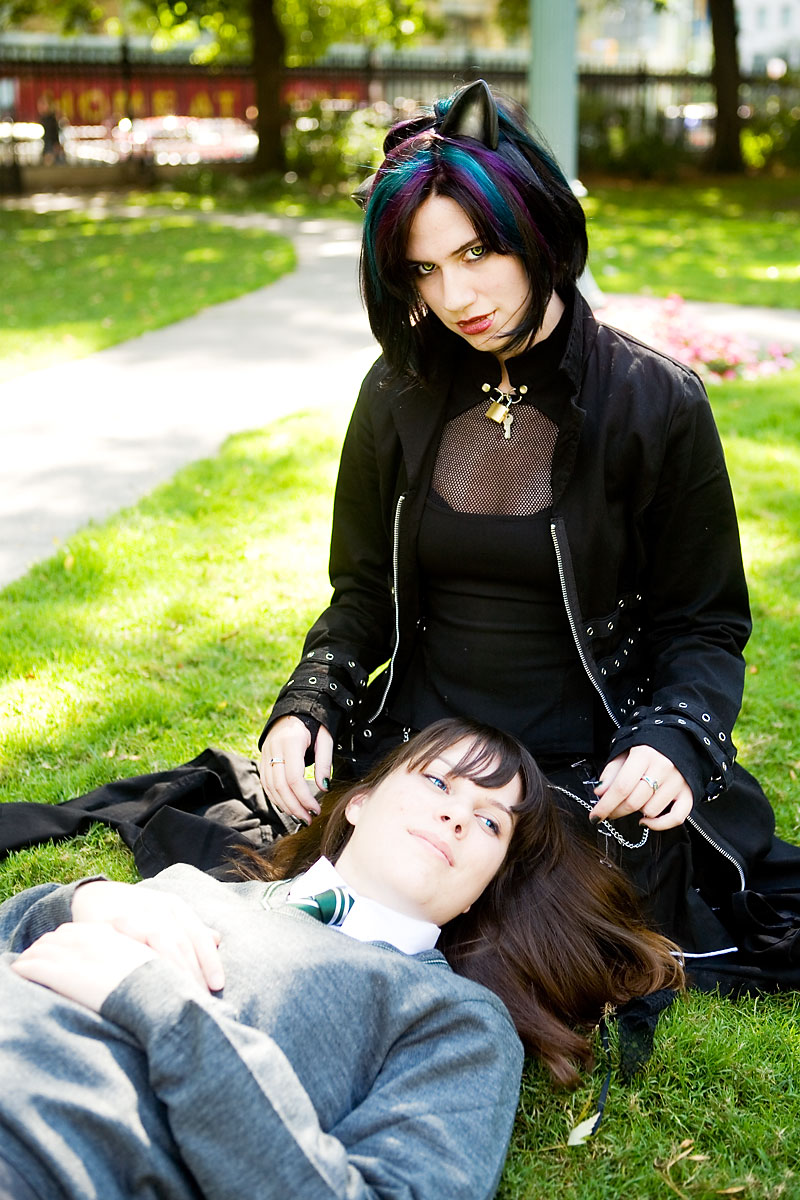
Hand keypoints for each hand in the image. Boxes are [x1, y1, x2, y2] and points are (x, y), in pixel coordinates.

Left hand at [11, 922, 157, 1011]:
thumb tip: (121, 963)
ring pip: (39, 951)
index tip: (54, 948)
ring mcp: (73, 956)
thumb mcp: (141, 958)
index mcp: (102, 935)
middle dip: (42, 947)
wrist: (152, 992)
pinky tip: (16, 971)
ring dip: (29, 957)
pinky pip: (33, 967)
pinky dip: (22, 968)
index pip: (71, 932)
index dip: (60, 941)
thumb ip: (125, 955)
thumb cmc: (151, 980)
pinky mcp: (62, 975)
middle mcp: (85, 941)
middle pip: (52, 939)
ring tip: (21, 964)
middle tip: (33, 956)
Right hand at [71, 881, 223, 991]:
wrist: (95, 896)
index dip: (210, 961)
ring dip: (173, 971)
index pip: (199, 937)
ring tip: (180, 997)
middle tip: (200, 1001)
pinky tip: (150, 982)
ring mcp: (138, 914)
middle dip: (194, 973)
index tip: (218, 986)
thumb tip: (217, 940)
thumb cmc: (137, 913)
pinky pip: (134, 946)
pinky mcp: (115, 923)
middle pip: (183, 943)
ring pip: (163, 943)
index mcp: (177, 908)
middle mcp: (160, 908)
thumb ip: (189, 931)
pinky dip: (145, 963)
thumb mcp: (166, 917)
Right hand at [259, 716, 332, 824]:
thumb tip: (323, 788)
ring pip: (270, 787)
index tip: (316, 809)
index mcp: (290, 742)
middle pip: (280, 786)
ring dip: (285, 805)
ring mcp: (265, 754)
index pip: (293, 778)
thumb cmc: (314, 724)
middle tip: (308, 818)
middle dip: (294, 806)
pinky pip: (266, 783)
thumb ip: (324, 763)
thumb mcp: (325, 739)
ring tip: (300, 815)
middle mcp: (273, 748)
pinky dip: (276, 797)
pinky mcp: (262, 759)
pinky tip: (287, 806)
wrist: (296, 709)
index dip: (304, 797)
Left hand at [591, 746, 692, 830]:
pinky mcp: (689, 792)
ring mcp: (678, 781)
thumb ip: (611, 772)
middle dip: (616, 811)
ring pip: (651, 810)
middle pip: (635, 802)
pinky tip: (646, 821)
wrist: (678, 738)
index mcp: (644, 755)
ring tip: (633, 802)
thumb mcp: (625, 752)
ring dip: (637, 812)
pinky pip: (676, 818)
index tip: (595, 816)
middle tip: (609, 812)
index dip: (605, 805)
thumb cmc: (647, 747)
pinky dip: (659, 824)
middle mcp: (663, 768)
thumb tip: (600, 793)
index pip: (621, 787)